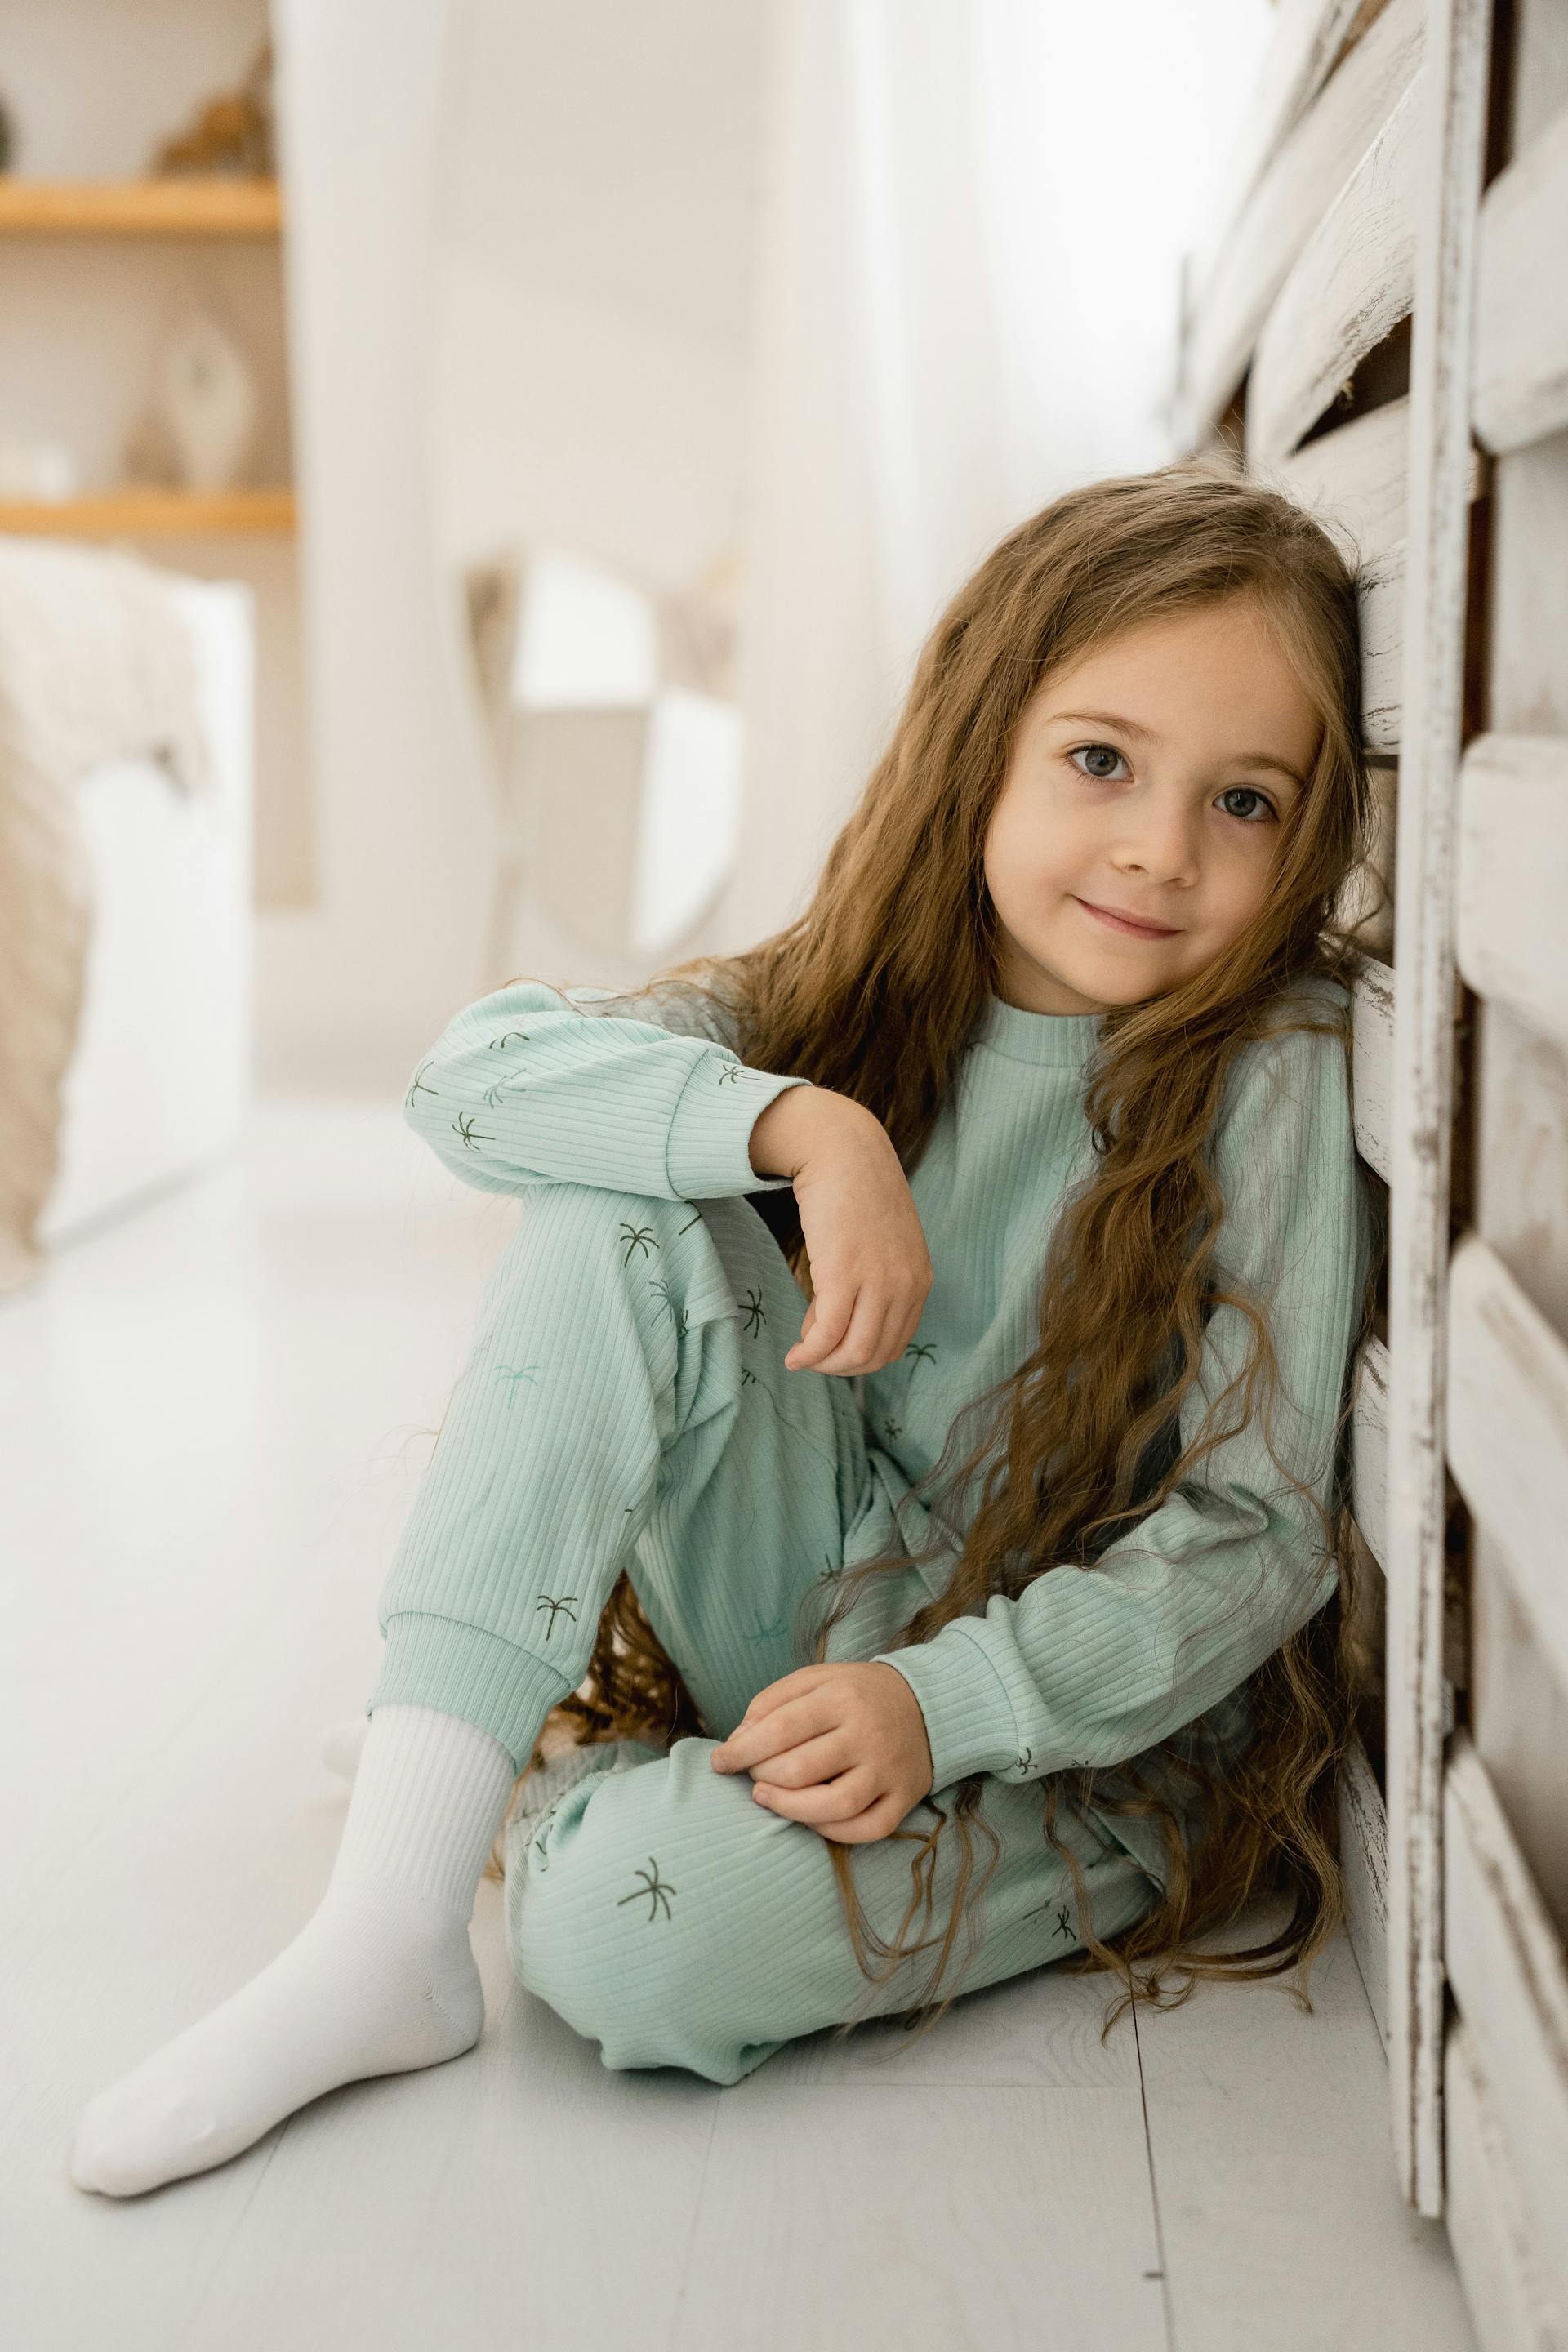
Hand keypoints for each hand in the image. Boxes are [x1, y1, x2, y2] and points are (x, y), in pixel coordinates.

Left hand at [708, 1662, 933, 1842]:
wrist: (929, 1704)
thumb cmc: (858, 1693)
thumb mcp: (816, 1679)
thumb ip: (772, 1701)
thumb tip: (738, 1740)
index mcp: (841, 1697)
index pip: (779, 1730)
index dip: (740, 1751)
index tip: (719, 1761)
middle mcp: (867, 1734)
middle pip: (800, 1769)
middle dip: (762, 1776)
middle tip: (752, 1774)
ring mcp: (888, 1770)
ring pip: (833, 1806)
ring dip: (788, 1808)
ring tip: (766, 1797)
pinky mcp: (904, 1797)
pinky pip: (867, 1829)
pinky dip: (832, 1831)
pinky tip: (809, 1818)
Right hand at [746, 1088, 933, 1375]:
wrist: (842, 1149)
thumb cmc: (855, 1190)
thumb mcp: (883, 1240)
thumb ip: (878, 1276)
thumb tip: (843, 1317)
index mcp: (919, 1280)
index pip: (895, 1344)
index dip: (858, 1356)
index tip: (832, 1346)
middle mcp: (906, 1286)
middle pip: (875, 1356)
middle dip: (839, 1366)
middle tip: (811, 1356)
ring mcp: (878, 1282)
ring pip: (853, 1352)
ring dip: (823, 1363)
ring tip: (800, 1354)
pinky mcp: (844, 1275)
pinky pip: (827, 1334)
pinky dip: (808, 1353)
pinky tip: (794, 1354)